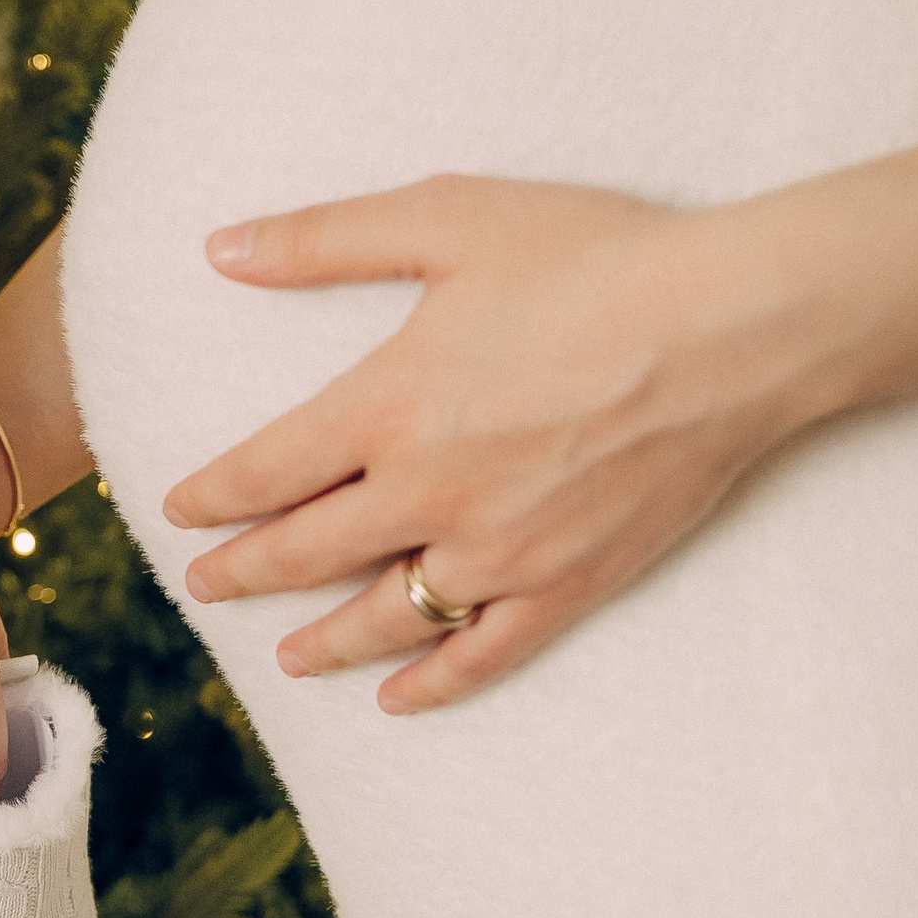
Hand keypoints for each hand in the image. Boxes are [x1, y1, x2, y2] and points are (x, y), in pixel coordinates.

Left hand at [162, 175, 838, 712]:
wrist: (738, 324)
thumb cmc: (596, 257)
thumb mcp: (448, 220)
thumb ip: (324, 239)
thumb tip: (220, 247)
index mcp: (388, 406)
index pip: (265, 471)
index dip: (213, 496)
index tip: (179, 510)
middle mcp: (429, 491)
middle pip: (305, 553)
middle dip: (244, 572)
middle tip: (203, 585)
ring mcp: (500, 549)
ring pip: (385, 615)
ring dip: (323, 640)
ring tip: (285, 657)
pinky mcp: (568, 583)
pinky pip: (484, 651)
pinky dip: (434, 682)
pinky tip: (399, 697)